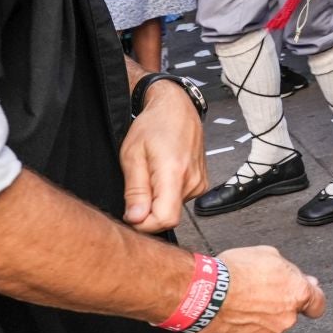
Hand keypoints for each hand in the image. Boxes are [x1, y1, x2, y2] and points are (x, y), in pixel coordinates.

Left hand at [119, 82, 205, 231]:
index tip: (130, 212)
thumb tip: (136, 219)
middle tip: (137, 185)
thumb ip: (135, 190)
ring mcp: (200, 183)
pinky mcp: (202, 183)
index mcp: (174, 172)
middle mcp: (192, 181)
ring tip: (151, 173)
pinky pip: (179, 200)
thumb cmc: (152, 125)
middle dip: (147, 210)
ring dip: (157, 200)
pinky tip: (162, 173)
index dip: (144, 224)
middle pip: (168, 216)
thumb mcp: (132, 155)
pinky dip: (167, 194)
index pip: (165, 219)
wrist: (177, 108)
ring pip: (172, 208)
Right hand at [191, 246, 325, 332]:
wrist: (203, 295)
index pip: (318, 304)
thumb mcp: (267, 255)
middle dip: (275, 307)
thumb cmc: (233, 273)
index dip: (311, 302)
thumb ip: (291, 271)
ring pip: (268, 329)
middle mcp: (287, 318)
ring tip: (237, 307)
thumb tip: (306, 280)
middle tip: (253, 296)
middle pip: (287, 314)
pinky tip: (231, 321)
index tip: (307, 303)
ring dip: (258, 321)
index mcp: (297, 293)